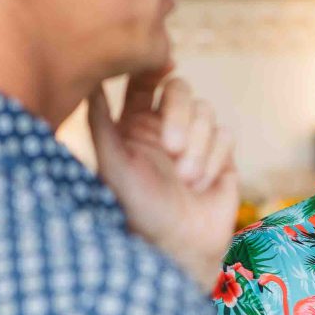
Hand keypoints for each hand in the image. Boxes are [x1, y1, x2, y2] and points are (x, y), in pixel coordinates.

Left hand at [88, 71, 238, 289]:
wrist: (179, 248)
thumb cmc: (138, 211)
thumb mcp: (112, 165)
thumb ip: (100, 122)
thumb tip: (88, 81)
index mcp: (135, 125)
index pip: (145, 80)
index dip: (153, 66)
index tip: (160, 68)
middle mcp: (167, 127)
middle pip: (180, 89)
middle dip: (179, 115)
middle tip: (171, 148)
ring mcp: (198, 140)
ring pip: (206, 112)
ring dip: (198, 146)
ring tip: (185, 180)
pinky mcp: (223, 156)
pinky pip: (226, 135)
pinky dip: (214, 158)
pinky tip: (202, 184)